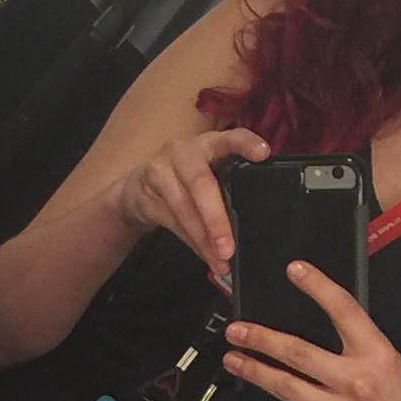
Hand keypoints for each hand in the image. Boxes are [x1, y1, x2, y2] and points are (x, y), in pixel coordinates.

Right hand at [112, 126, 269, 282]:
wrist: (137, 188)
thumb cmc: (186, 180)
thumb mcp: (206, 172)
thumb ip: (227, 184)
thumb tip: (253, 228)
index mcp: (208, 143)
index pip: (228, 138)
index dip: (244, 143)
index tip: (263, 153)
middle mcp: (183, 152)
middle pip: (200, 183)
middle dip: (216, 219)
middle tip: (228, 249)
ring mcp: (161, 171)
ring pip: (185, 209)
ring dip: (204, 240)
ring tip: (221, 262)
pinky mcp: (146, 194)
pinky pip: (173, 223)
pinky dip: (192, 243)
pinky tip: (205, 256)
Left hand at [224, 261, 400, 400]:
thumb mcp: (393, 368)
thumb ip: (359, 350)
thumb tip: (318, 331)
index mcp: (378, 356)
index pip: (345, 311)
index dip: (318, 287)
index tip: (295, 270)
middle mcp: (357, 382)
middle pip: (297, 352)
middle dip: (261, 338)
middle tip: (236, 330)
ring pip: (285, 387)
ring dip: (254, 371)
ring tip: (234, 360)